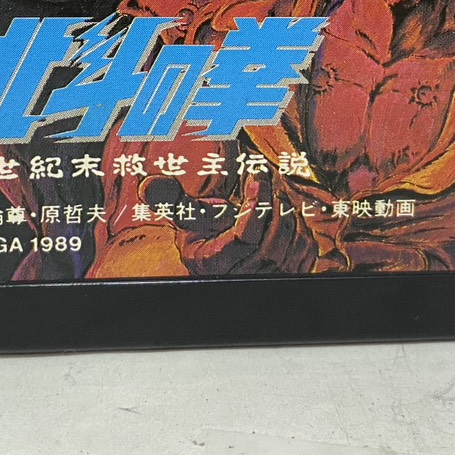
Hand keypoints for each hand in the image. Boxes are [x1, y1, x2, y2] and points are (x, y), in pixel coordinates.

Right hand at [179, 171, 319, 275]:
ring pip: (291, 242)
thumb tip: (148, 184)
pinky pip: (305, 247)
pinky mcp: (291, 272)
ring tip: (272, 194)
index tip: (256, 177)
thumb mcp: (186, 219)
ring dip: (287, 210)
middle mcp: (245, 275)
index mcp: (215, 262)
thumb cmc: (203, 235)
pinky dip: (300, 224)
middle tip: (264, 180)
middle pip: (271, 240)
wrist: (221, 261)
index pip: (244, 237)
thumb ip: (171, 200)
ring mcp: (270, 277)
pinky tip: (284, 212)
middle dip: (272, 204)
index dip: (255, 206)